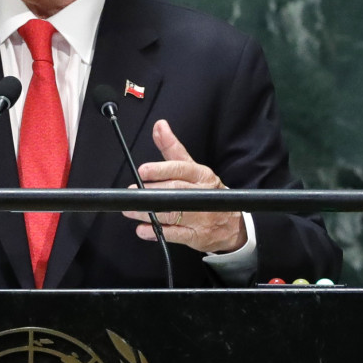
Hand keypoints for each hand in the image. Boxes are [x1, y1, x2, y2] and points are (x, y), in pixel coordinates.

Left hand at [122, 119, 246, 254]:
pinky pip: (174, 234)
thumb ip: (172, 148)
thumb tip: (159, 126)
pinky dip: (157, 232)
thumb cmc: (206, 191)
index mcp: (202, 175)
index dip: (161, 170)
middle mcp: (203, 195)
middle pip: (175, 191)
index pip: (181, 169)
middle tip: (133, 191)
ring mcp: (201, 217)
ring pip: (172, 213)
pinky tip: (143, 229)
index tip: (144, 170)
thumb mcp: (192, 168)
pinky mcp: (196, 236)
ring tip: (131, 209)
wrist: (231, 224)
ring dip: (149, 212)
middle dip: (151, 191)